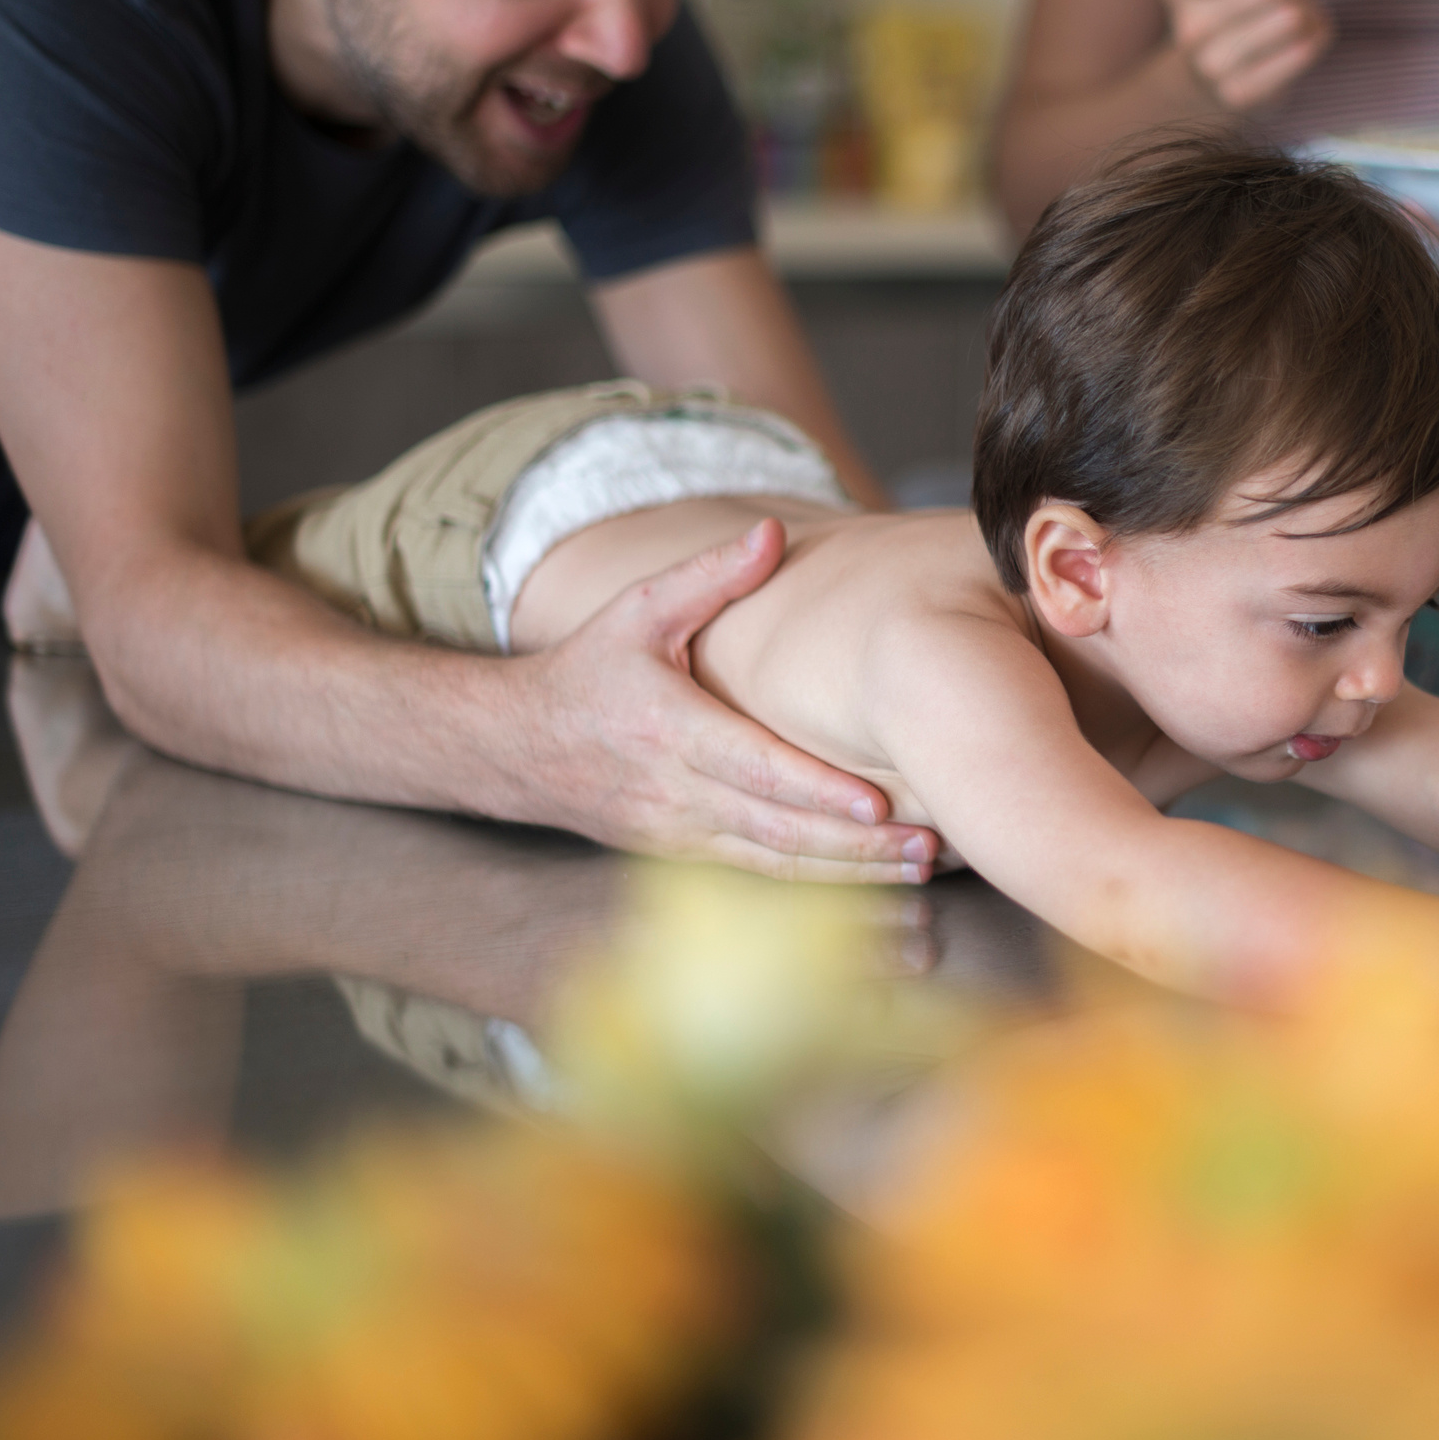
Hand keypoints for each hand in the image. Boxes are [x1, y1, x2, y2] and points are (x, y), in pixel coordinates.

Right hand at [504, 519, 940, 882]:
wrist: (513, 747)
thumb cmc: (588, 669)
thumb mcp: (636, 610)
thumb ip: (708, 574)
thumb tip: (774, 532)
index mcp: (670, 730)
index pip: (755, 767)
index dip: (816, 790)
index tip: (876, 804)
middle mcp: (675, 794)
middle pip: (778, 831)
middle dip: (856, 848)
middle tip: (925, 853)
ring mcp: (677, 836)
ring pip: (774, 870)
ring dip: (847, 883)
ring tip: (915, 884)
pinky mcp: (681, 860)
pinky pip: (757, 884)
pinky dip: (815, 903)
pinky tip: (870, 907)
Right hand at [1157, 0, 1333, 111]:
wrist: (1206, 79)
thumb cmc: (1224, 6)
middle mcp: (1189, 26)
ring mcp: (1213, 65)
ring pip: (1290, 19)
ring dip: (1313, 7)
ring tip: (1311, 6)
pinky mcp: (1241, 94)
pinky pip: (1300, 53)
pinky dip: (1317, 37)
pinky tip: (1313, 31)